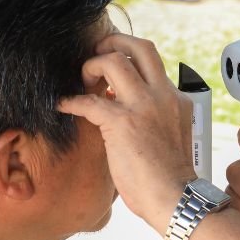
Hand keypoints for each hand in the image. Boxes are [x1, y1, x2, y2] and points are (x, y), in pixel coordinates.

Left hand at [58, 34, 196, 231]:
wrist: (175, 197)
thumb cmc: (171, 179)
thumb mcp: (171, 137)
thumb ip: (155, 119)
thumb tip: (129, 117)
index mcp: (176, 100)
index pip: (153, 64)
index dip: (130, 60)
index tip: (115, 68)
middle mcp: (162, 95)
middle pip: (139, 47)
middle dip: (114, 42)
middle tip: (98, 52)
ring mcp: (143, 106)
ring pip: (114, 61)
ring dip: (92, 66)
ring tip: (83, 80)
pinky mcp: (121, 122)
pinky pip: (89, 101)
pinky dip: (72, 101)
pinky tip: (63, 106)